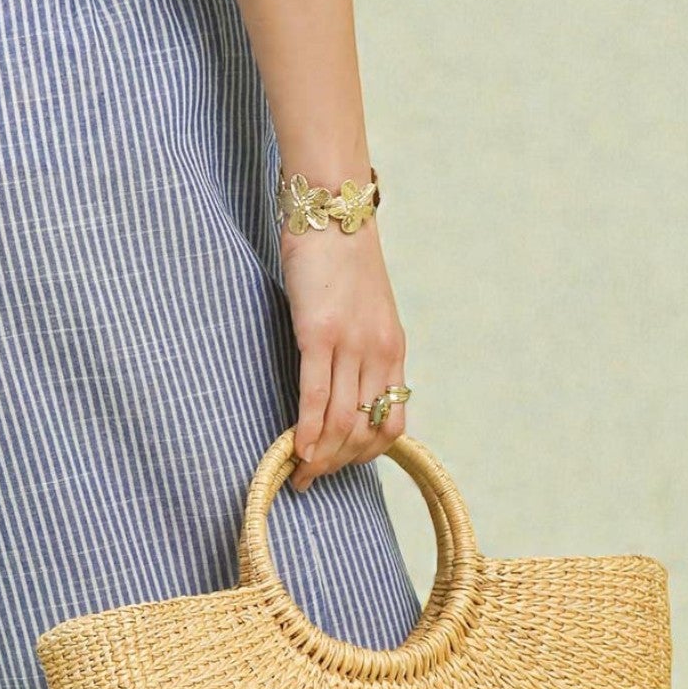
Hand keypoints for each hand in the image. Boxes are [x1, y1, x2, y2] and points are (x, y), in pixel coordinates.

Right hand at [280, 215, 407, 492]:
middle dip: (337, 464)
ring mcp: (351, 345)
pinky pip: (315, 396)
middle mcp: (379, 353)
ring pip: (340, 421)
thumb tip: (343, 386)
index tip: (337, 466)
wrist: (332, 210)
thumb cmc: (340, 258)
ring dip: (319, 456)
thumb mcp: (365, 310)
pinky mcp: (319, 334)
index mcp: (393, 349)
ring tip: (298, 472)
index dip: (364, 456)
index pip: (390, 425)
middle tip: (310, 478)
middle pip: (363, 431)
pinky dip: (306, 429)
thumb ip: (361, 348)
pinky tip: (294, 449)